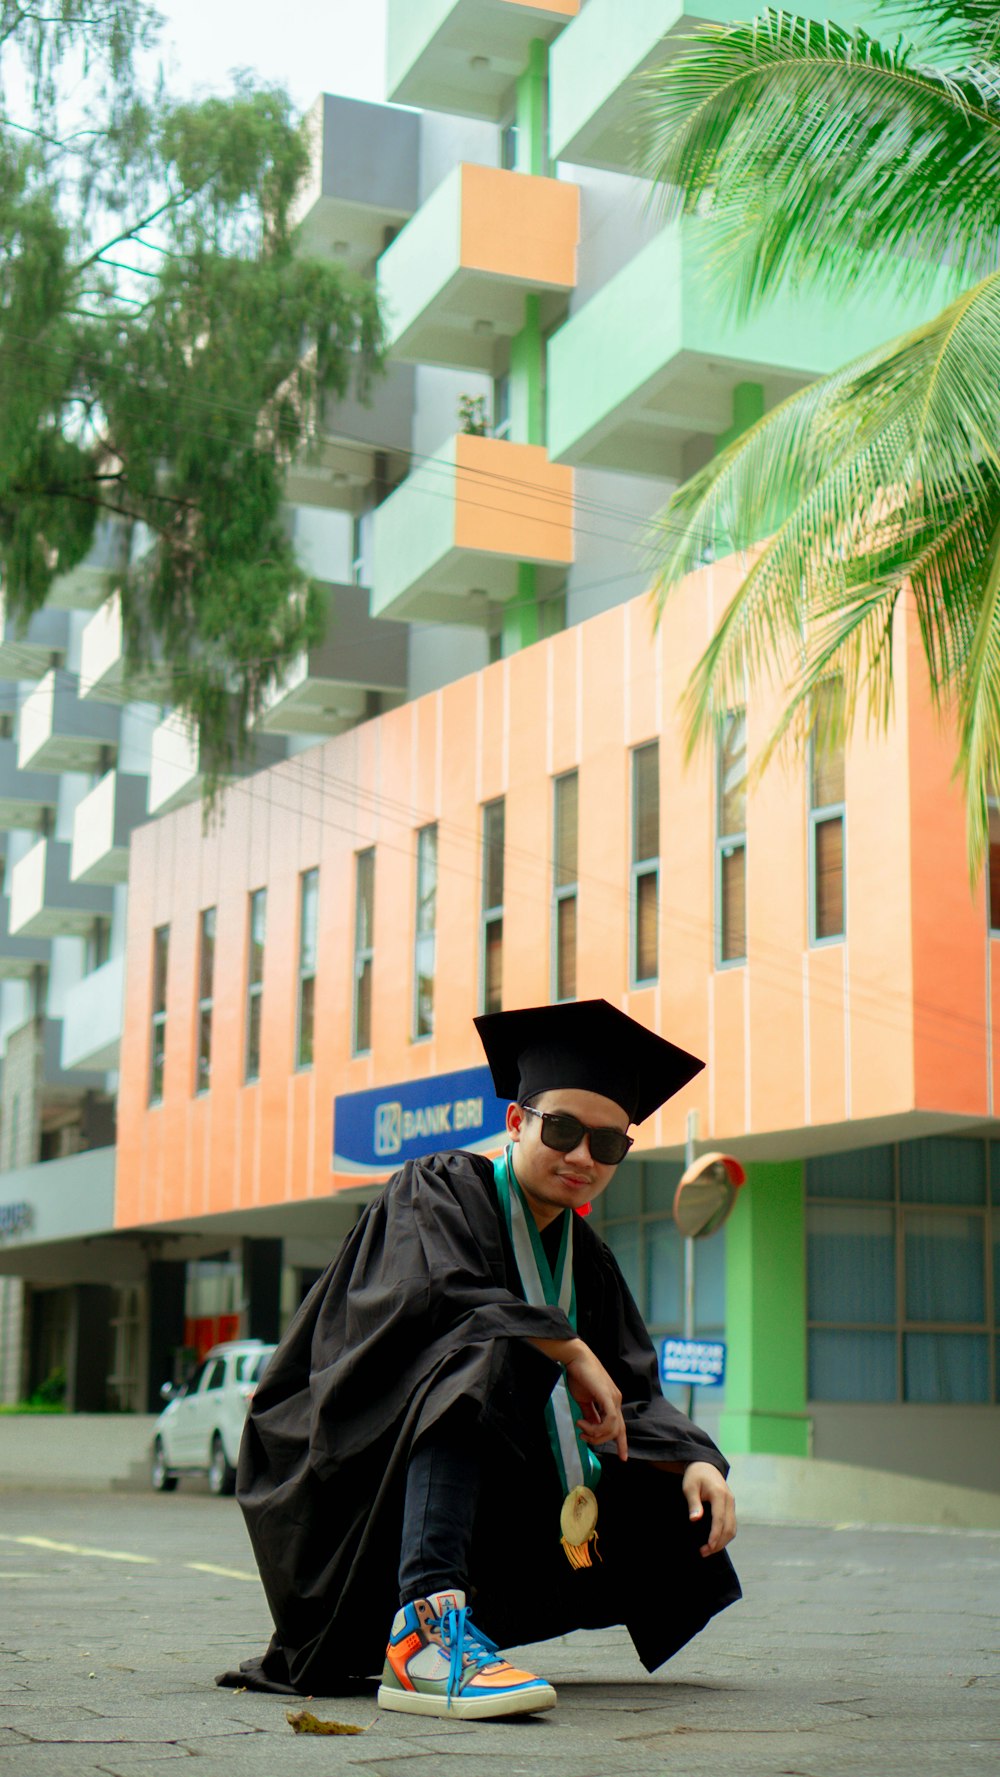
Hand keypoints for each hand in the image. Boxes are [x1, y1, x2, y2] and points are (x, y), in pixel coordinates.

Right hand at [564, 1346, 627, 1462]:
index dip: (622, 1443)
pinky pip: (610, 1420)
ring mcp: (614, 1398)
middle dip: (601, 1441)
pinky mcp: (608, 1396)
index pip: (620, 1427)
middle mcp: (616, 1401)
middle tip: (584, 1437)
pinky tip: (584, 1423)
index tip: (623, 1458)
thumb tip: (591, 1429)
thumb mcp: (584, 1401)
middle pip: (616, 1431)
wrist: (576, 1358)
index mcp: (612, 1402)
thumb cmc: (578, 1376)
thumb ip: (590, 1415)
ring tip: (581, 1428)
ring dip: (595, 1434)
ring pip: (613, 1429)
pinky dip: (597, 1427)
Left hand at [682, 1461, 736, 1556]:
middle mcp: (729, 1500)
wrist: (705, 1465)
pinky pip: (731, 1525)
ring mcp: (732, 1504)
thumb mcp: (689, 1487)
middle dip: (718, 1543)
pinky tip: (714, 1542)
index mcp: (719, 1494)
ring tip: (708, 1550)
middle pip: (729, 1527)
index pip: (720, 1519)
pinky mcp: (731, 1507)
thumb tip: (695, 1520)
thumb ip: (693, 1503)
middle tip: (704, 1552)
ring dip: (723, 1542)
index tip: (708, 1546)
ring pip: (733, 1528)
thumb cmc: (695, 1476)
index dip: (715, 1535)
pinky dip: (725, 1536)